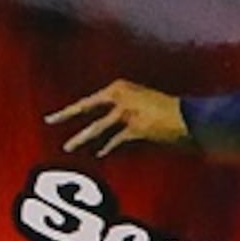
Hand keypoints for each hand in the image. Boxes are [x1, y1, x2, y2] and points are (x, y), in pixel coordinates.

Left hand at [47, 81, 191, 155]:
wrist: (190, 116)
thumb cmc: (169, 110)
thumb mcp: (142, 101)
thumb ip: (125, 109)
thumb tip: (108, 127)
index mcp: (120, 86)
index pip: (91, 100)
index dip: (75, 108)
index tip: (59, 114)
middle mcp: (120, 95)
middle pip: (86, 106)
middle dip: (66, 114)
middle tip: (48, 120)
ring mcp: (126, 111)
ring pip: (97, 127)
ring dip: (82, 138)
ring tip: (67, 147)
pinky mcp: (135, 127)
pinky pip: (116, 140)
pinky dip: (108, 148)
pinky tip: (100, 154)